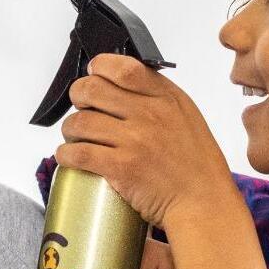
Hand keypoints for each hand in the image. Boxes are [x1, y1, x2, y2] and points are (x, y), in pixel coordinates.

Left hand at [54, 52, 240, 230]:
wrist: (203, 202)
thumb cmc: (196, 163)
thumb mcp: (186, 116)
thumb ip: (157, 97)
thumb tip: (122, 84)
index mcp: (166, 97)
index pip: (122, 68)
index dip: (99, 67)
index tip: (93, 74)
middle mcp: (149, 114)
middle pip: (92, 89)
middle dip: (78, 97)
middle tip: (82, 108)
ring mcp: (134, 141)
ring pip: (79, 122)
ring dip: (70, 129)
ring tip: (76, 137)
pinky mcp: (121, 167)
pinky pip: (79, 153)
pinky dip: (66, 154)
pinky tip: (69, 156)